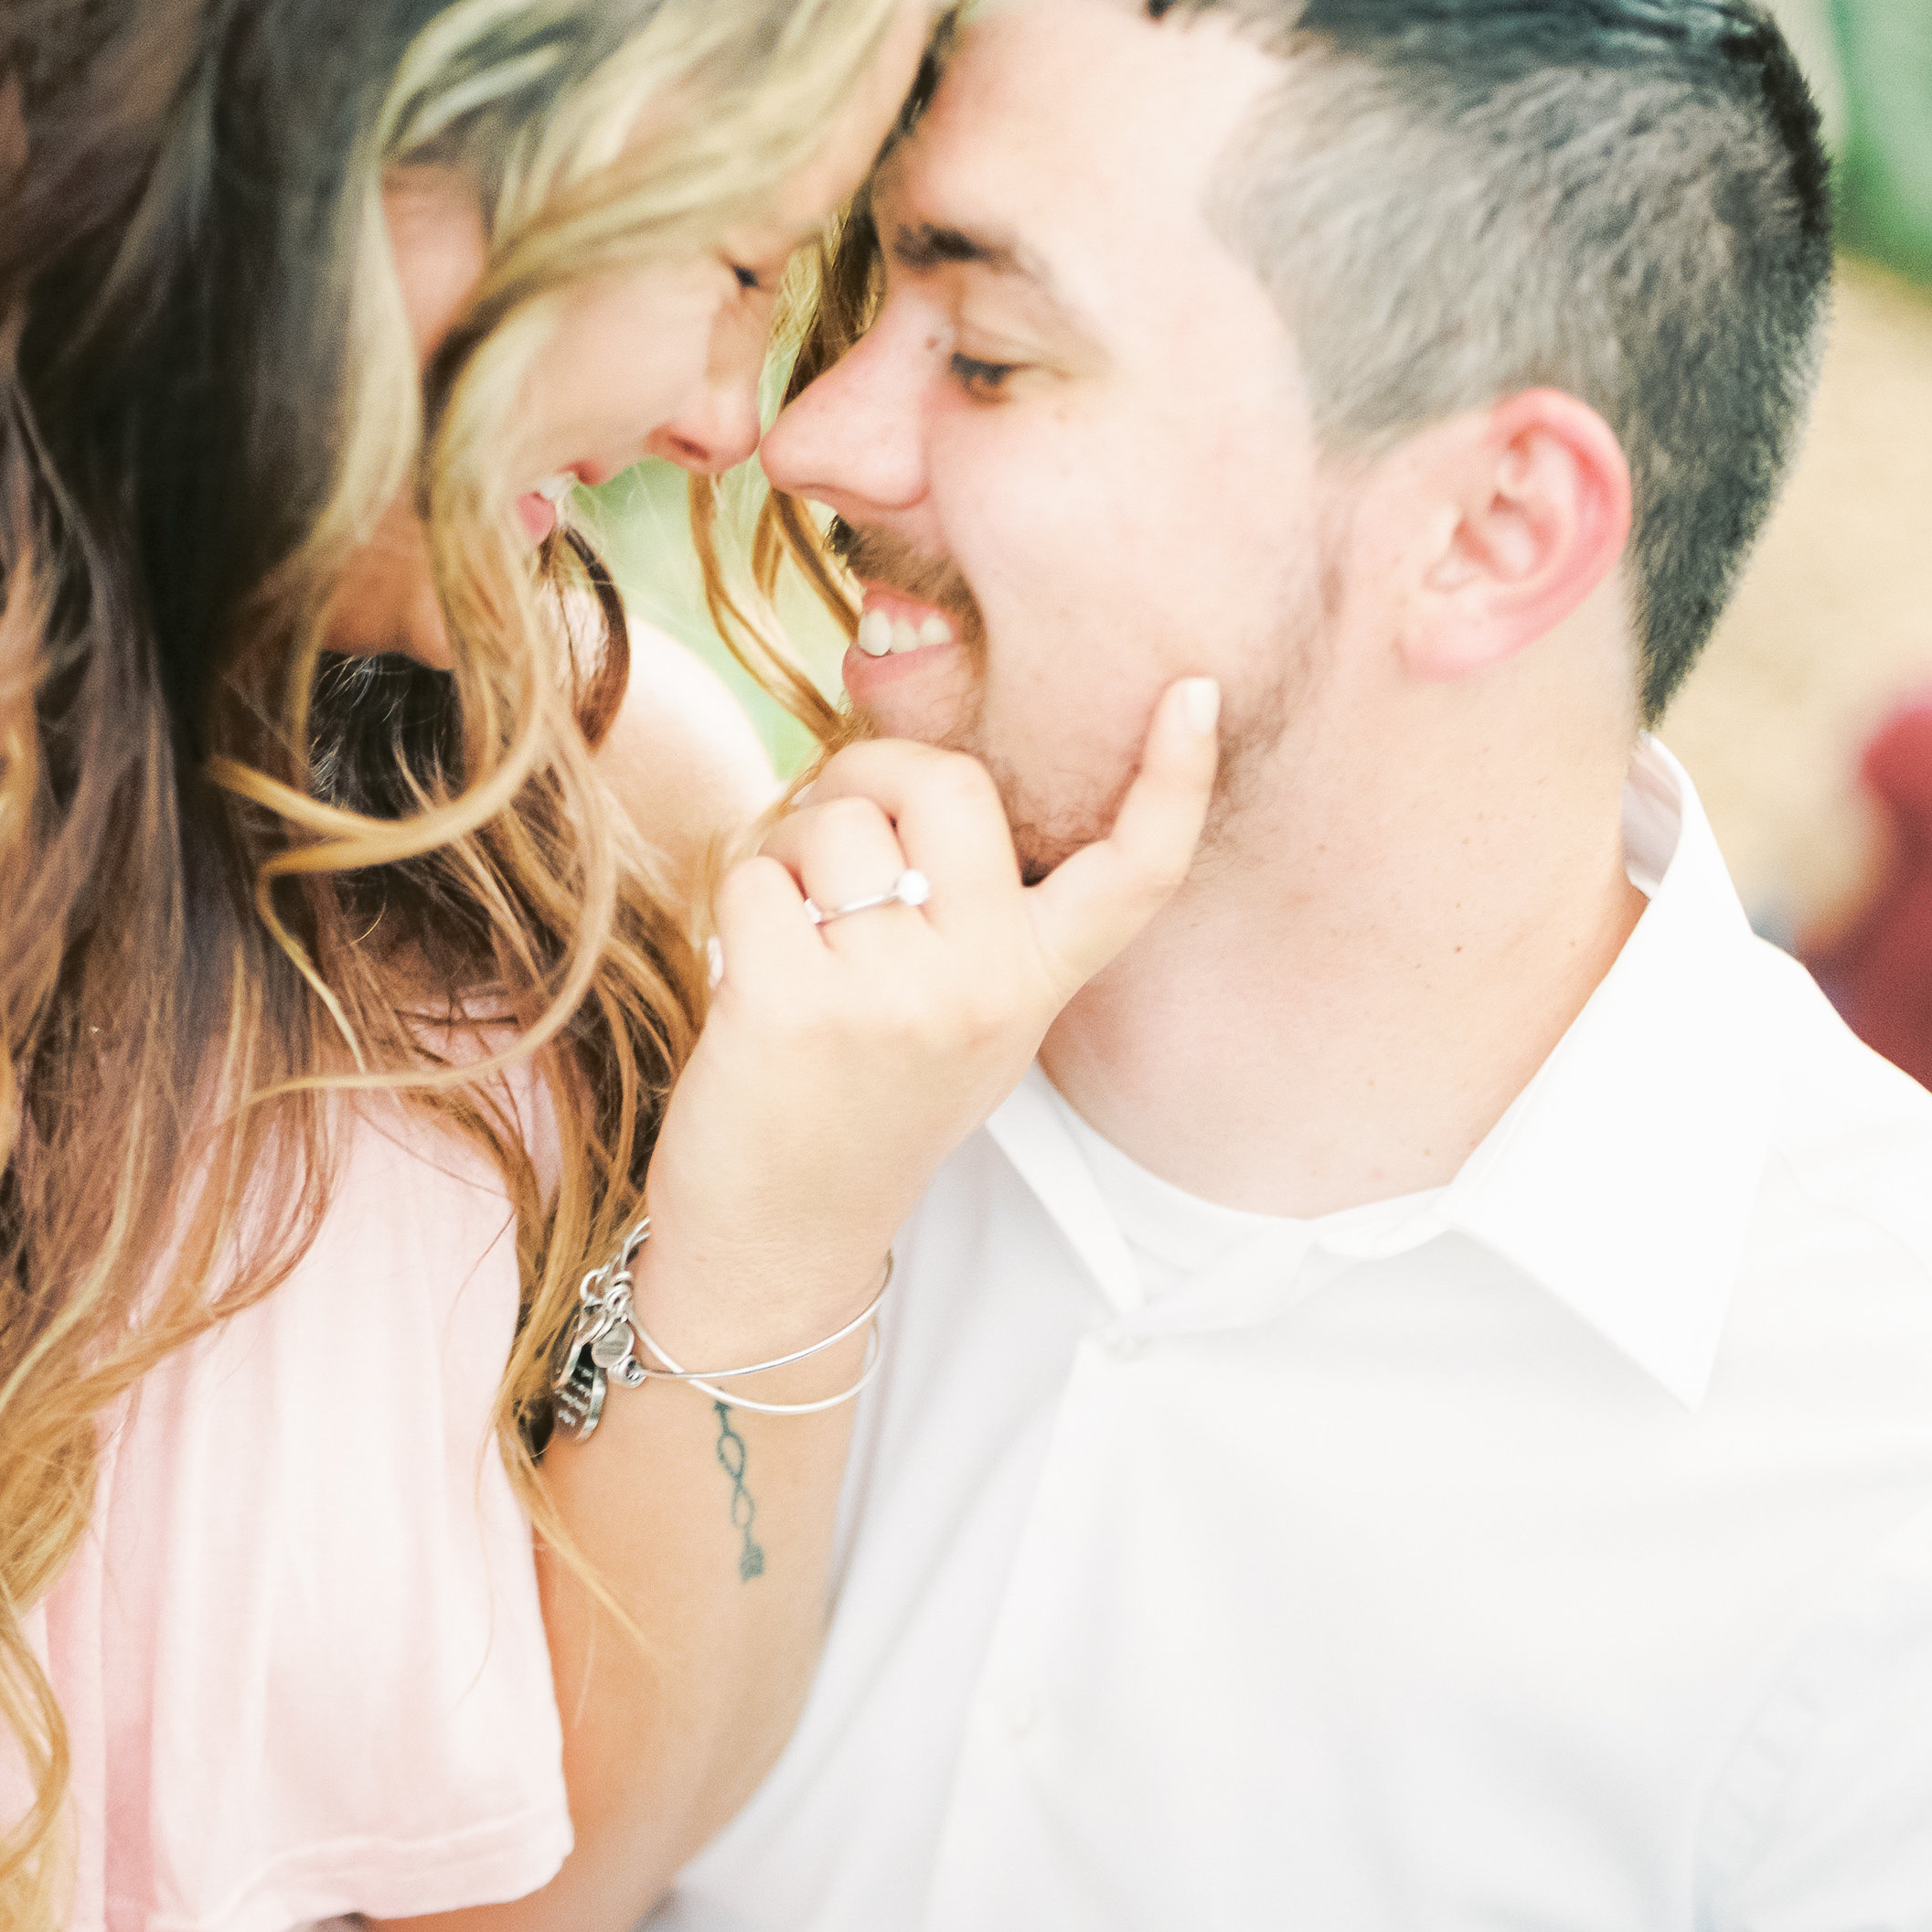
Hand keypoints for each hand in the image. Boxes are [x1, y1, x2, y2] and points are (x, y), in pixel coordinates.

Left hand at [638, 678, 1220, 1344]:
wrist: (782, 1239)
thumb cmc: (857, 1103)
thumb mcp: (961, 1017)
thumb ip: (965, 914)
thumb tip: (902, 776)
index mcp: (1037, 983)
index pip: (1135, 872)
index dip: (1175, 775)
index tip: (1195, 691)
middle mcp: (984, 986)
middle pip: (947, 783)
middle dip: (871, 769)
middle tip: (833, 818)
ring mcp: (895, 996)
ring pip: (833, 822)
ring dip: (789, 850)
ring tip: (792, 930)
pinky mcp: (796, 1004)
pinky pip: (755, 872)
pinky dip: (737, 901)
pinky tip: (751, 969)